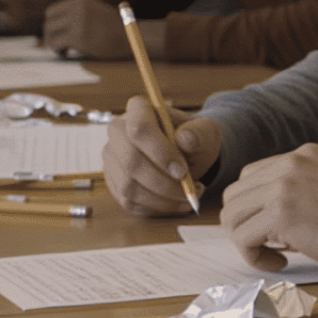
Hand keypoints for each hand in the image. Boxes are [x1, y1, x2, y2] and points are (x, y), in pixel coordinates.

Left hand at [42, 0, 131, 58]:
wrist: (134, 36)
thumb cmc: (116, 30)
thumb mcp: (95, 14)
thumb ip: (77, 16)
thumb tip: (51, 28)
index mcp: (81, 0)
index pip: (52, 10)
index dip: (53, 24)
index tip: (59, 34)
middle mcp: (77, 8)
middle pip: (48, 20)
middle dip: (50, 34)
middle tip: (59, 44)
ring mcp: (78, 21)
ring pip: (49, 32)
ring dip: (52, 43)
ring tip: (63, 49)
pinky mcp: (78, 36)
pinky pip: (56, 43)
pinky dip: (57, 50)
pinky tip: (66, 53)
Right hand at [104, 98, 222, 215]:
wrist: (189, 153)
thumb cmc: (195, 137)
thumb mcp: (205, 131)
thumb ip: (198, 133)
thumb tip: (185, 139)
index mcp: (139, 110)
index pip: (139, 129)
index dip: (159, 153)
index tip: (182, 171)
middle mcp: (117, 132)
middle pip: (130, 162)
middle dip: (163, 183)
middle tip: (189, 189)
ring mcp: (112, 158)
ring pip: (128, 186)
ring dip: (162, 199)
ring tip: (188, 196)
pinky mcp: (114, 181)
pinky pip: (129, 202)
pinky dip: (156, 208)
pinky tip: (176, 203)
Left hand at [221, 145, 317, 273]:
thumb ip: (296, 190)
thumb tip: (259, 218)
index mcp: (303, 155)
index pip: (252, 176)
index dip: (254, 207)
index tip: (272, 229)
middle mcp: (290, 164)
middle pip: (234, 194)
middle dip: (243, 224)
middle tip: (266, 244)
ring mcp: (284, 186)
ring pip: (232, 216)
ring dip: (245, 241)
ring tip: (272, 255)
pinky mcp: (281, 213)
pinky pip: (243, 238)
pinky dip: (255, 257)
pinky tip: (279, 263)